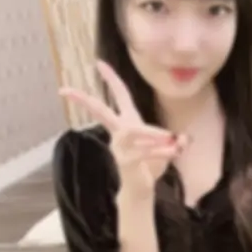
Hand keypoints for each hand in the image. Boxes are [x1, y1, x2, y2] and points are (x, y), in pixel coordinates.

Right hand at [59, 60, 186, 199]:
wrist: (142, 189)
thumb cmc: (151, 165)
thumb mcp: (169, 149)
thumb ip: (178, 142)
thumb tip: (186, 139)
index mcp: (127, 122)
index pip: (119, 95)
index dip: (111, 78)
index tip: (98, 62)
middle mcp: (119, 132)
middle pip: (100, 111)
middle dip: (84, 100)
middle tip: (65, 90)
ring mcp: (119, 147)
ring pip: (132, 131)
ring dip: (153, 133)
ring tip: (172, 139)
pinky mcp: (125, 161)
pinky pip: (143, 151)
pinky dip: (161, 151)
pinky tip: (174, 152)